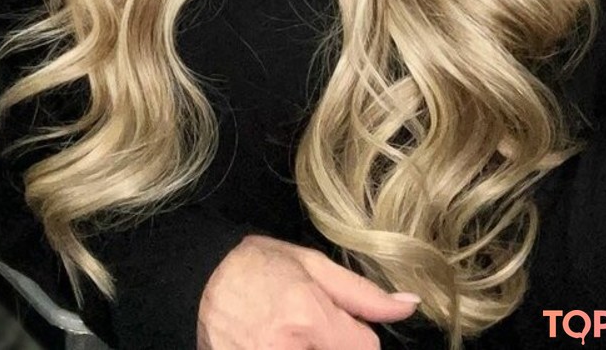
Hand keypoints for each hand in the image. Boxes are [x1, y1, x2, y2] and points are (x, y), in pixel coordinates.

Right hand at [197, 235, 419, 349]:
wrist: (196, 281)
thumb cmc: (255, 265)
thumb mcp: (310, 264)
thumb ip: (362, 293)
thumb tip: (409, 305)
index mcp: (309, 317)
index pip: (366, 349)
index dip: (356, 335)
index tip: (336, 322)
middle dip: (334, 345)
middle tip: (311, 329)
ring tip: (291, 333)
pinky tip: (279, 339)